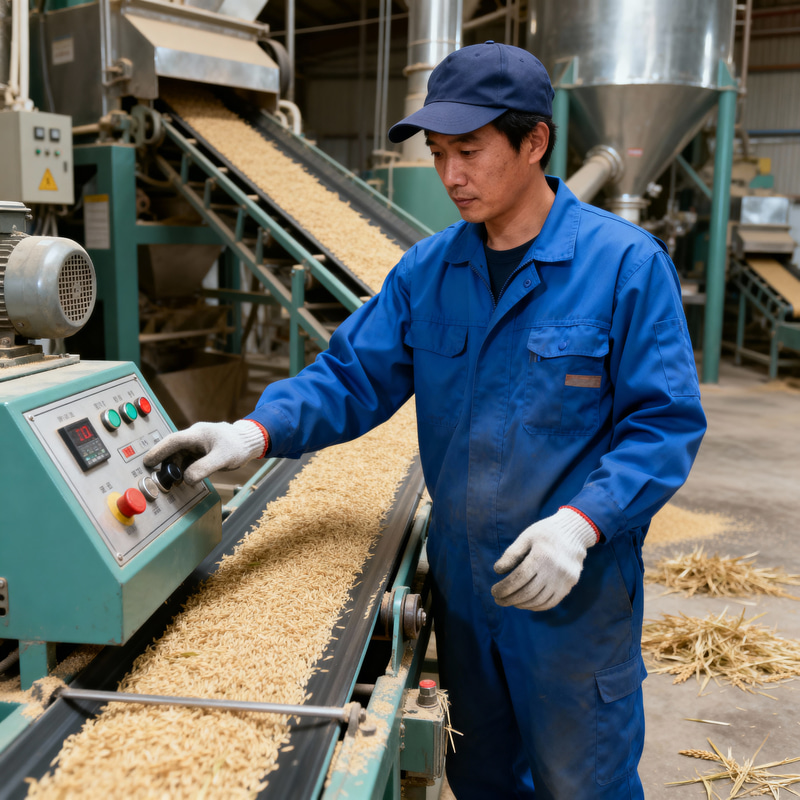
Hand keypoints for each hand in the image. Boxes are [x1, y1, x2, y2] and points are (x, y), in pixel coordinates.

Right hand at [143, 420, 267, 484]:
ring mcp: (196, 444)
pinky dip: (183, 469)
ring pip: (179, 456)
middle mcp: (194, 437)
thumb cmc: (237, 446)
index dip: (158, 451)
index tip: (147, 462)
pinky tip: (183, 479)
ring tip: (174, 482)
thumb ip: (204, 468)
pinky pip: (186, 460)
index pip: (173, 441)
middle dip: (164, 463)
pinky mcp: (199, 451)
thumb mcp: (222, 458)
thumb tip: (186, 479)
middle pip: (173, 449)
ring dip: (174, 468)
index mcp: (197, 434)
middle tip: (160, 479)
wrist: (248, 442)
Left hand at [491, 507, 597, 610]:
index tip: (494, 592)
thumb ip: (512, 554)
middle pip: (528, 592)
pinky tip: (526, 603)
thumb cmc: (546, 533)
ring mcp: (563, 580)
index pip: (519, 578)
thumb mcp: (526, 536)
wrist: (574, 532)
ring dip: (522, 604)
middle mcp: (554, 570)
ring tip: (510, 602)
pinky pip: (551, 602)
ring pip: (539, 600)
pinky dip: (536, 606)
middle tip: (498, 600)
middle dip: (510, 599)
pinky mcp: (569, 585)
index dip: (505, 588)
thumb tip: (497, 570)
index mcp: (541, 556)